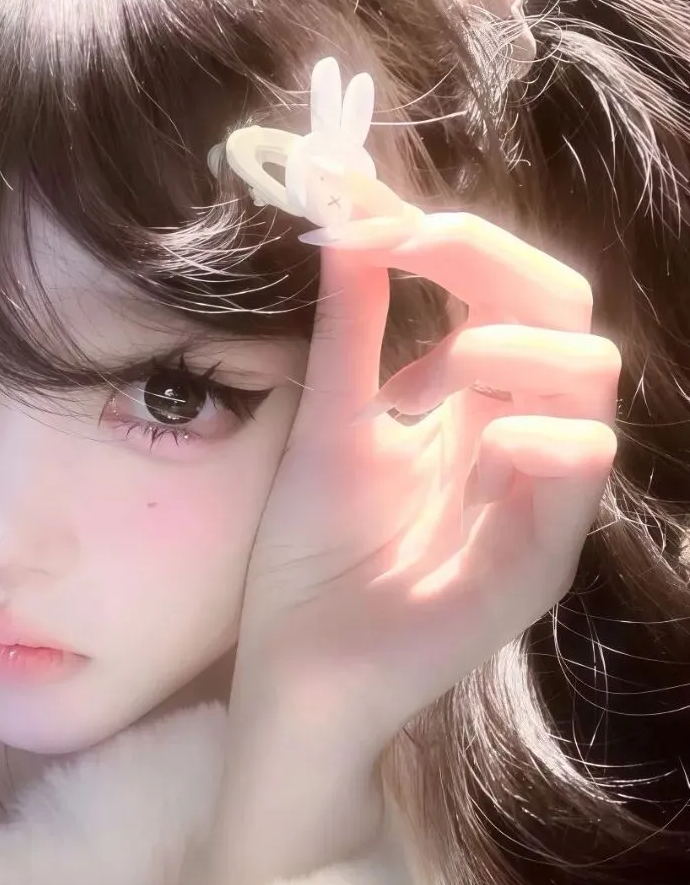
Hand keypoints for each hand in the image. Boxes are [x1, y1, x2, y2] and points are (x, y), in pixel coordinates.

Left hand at [238, 197, 618, 768]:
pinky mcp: (541, 558)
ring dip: (504, 349)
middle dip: (493, 268)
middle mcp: (515, 438)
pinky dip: (534, 434)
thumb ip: (350, 332)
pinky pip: (579, 468)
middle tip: (412, 253)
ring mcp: (535, 498)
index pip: (508, 296)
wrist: (296, 668)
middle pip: (564, 314)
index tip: (380, 216)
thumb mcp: (328, 426)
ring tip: (422, 388)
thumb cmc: (308, 558)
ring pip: (589, 375)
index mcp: (468, 407)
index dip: (461, 242)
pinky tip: (476, 442)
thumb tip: (350, 227)